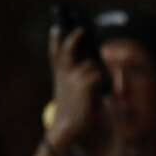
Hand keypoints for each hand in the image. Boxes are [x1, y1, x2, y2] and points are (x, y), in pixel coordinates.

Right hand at [46, 26, 105, 152]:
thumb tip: (91, 64)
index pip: (55, 54)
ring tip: (96, 85)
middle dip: (74, 37)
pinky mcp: (84, 84)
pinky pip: (97, 75)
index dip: (55, 40)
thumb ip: (77, 78)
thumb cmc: (71, 112)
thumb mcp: (70, 92)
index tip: (56, 28)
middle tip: (81, 29)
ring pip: (90, 65)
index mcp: (58, 76)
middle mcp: (63, 74)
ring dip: (95, 72)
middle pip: (67, 49)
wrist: (66, 127)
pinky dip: (100, 81)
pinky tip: (99, 92)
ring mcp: (72, 77)